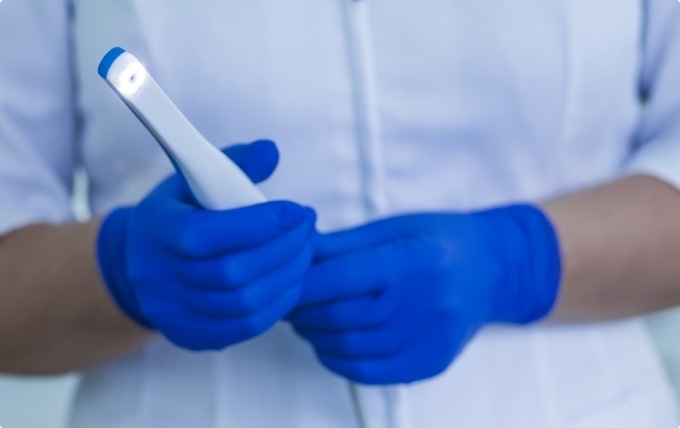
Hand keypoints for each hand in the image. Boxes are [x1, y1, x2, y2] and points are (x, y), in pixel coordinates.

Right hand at [97, 140, 316, 350]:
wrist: (137, 264)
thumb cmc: (177, 214)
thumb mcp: (193, 179)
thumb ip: (234, 163)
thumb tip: (271, 151)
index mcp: (157, 230)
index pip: (207, 234)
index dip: (259, 224)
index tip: (296, 211)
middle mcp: (160, 277)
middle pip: (232, 273)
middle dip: (284, 249)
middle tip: (308, 228)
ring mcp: (174, 312)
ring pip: (244, 304)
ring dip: (287, 276)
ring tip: (306, 251)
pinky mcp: (191, 335)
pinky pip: (245, 327)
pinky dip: (278, 304)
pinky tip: (291, 280)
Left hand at [288, 205, 560, 383]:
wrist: (492, 270)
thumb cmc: (439, 240)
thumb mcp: (393, 227)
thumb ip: (343, 244)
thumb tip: (295, 252)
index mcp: (413, 260)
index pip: (341, 279)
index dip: (302, 283)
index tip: (281, 280)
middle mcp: (425, 303)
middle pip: (341, 317)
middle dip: (301, 310)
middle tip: (286, 300)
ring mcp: (430, 338)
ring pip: (350, 348)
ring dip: (315, 335)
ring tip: (305, 319)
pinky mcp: (430, 363)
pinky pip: (369, 372)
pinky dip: (338, 359)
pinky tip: (329, 342)